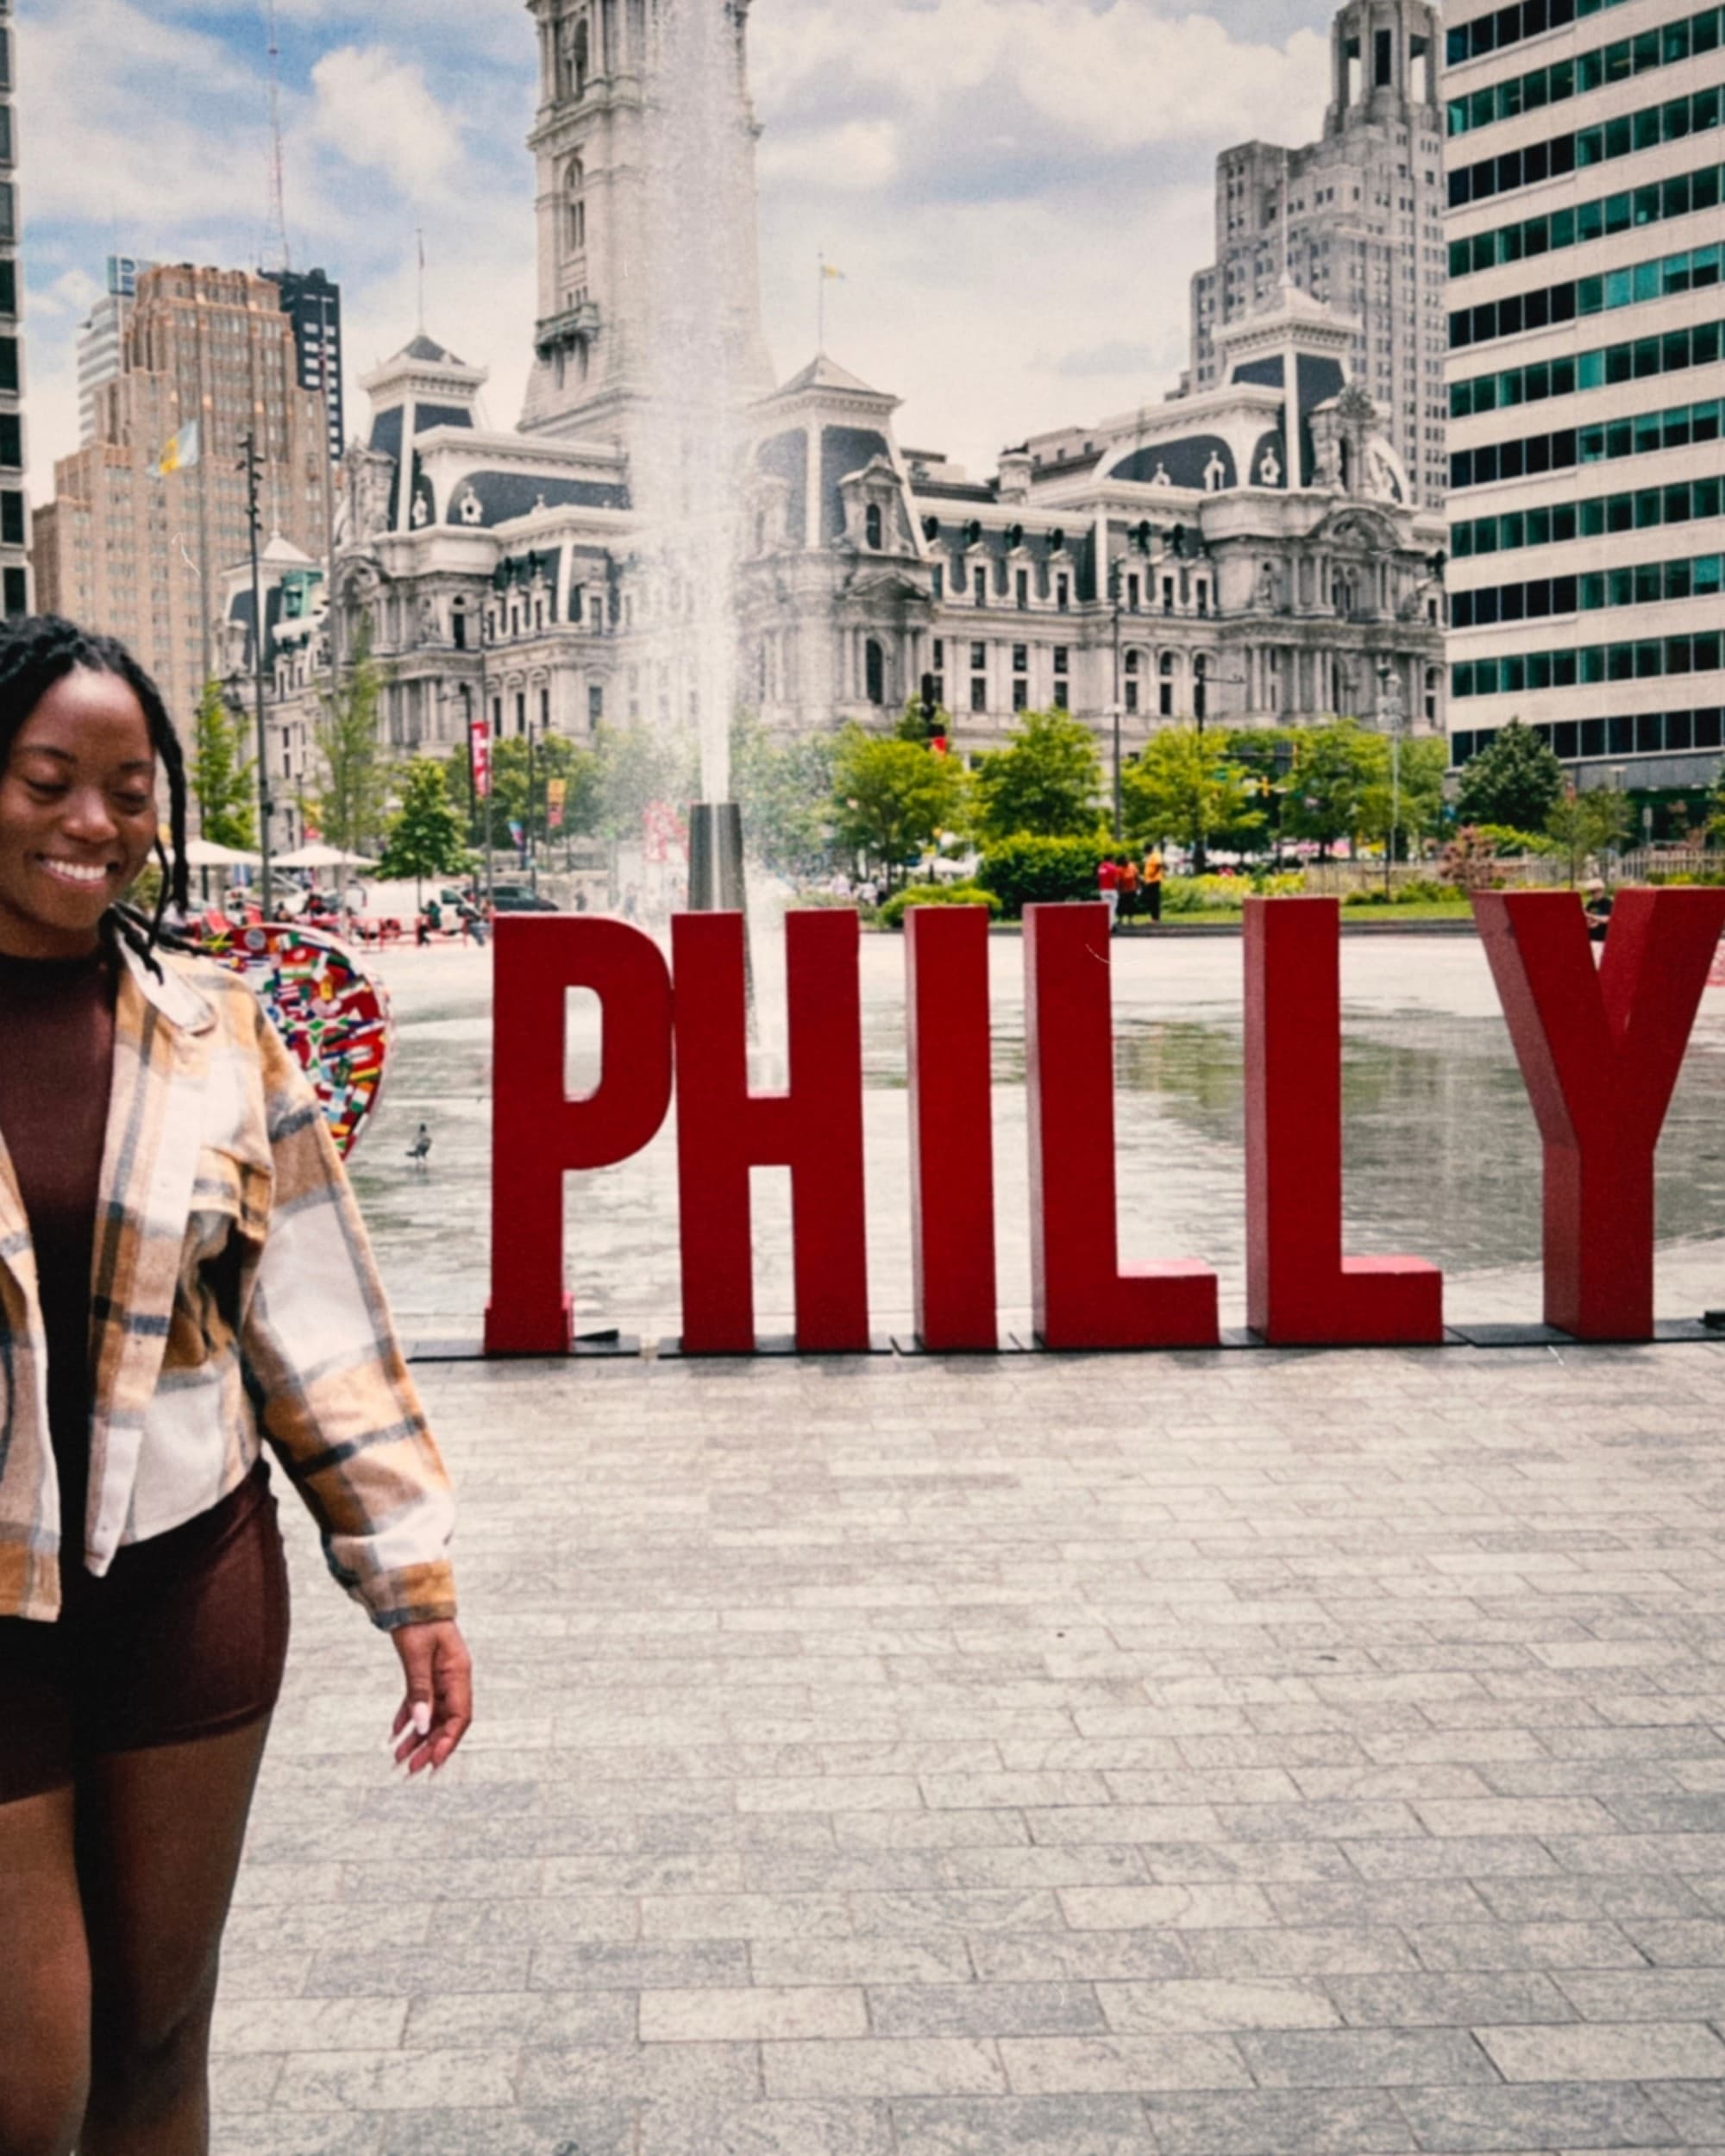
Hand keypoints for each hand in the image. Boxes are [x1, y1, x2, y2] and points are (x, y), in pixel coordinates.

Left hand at [389, 1619, 473, 1774]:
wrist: (409, 1596)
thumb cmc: (418, 1621)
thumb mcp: (417, 1655)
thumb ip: (420, 1690)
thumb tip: (421, 1726)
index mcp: (458, 1673)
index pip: (460, 1717)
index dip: (447, 1742)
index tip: (432, 1763)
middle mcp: (452, 1679)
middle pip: (444, 1721)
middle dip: (428, 1747)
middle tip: (410, 1770)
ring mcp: (439, 1677)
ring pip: (431, 1715)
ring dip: (416, 1738)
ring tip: (398, 1759)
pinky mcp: (425, 1674)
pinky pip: (419, 1703)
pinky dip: (408, 1719)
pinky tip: (394, 1734)